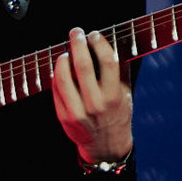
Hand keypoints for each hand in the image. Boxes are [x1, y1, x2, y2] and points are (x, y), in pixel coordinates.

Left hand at [52, 28, 131, 163]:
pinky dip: (57, 75)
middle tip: (76, 33)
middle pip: (83, 65)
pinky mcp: (64, 117)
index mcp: (114, 96)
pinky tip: (61, 68)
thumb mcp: (125, 95)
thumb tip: (114, 42)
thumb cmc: (117, 116)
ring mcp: (77, 112)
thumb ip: (120, 70)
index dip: (99, 43)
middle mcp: (96, 104)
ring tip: (66, 52)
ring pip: (63, 77)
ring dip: (63, 59)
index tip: (94, 35)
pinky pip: (56, 89)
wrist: (106, 147)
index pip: (107, 62)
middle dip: (78, 43)